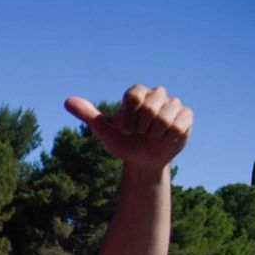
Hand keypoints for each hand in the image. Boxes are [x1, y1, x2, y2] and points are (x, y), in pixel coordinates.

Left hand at [65, 85, 192, 170]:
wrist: (143, 160)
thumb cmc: (124, 143)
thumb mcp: (105, 132)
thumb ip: (88, 115)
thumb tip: (67, 101)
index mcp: (137, 93)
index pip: (133, 96)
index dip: (128, 118)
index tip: (125, 130)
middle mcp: (156, 94)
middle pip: (149, 107)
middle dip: (141, 128)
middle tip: (139, 134)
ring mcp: (173, 104)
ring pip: (165, 118)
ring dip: (154, 135)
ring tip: (152, 137)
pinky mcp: (186, 116)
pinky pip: (178, 125)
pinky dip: (169, 138)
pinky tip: (165, 139)